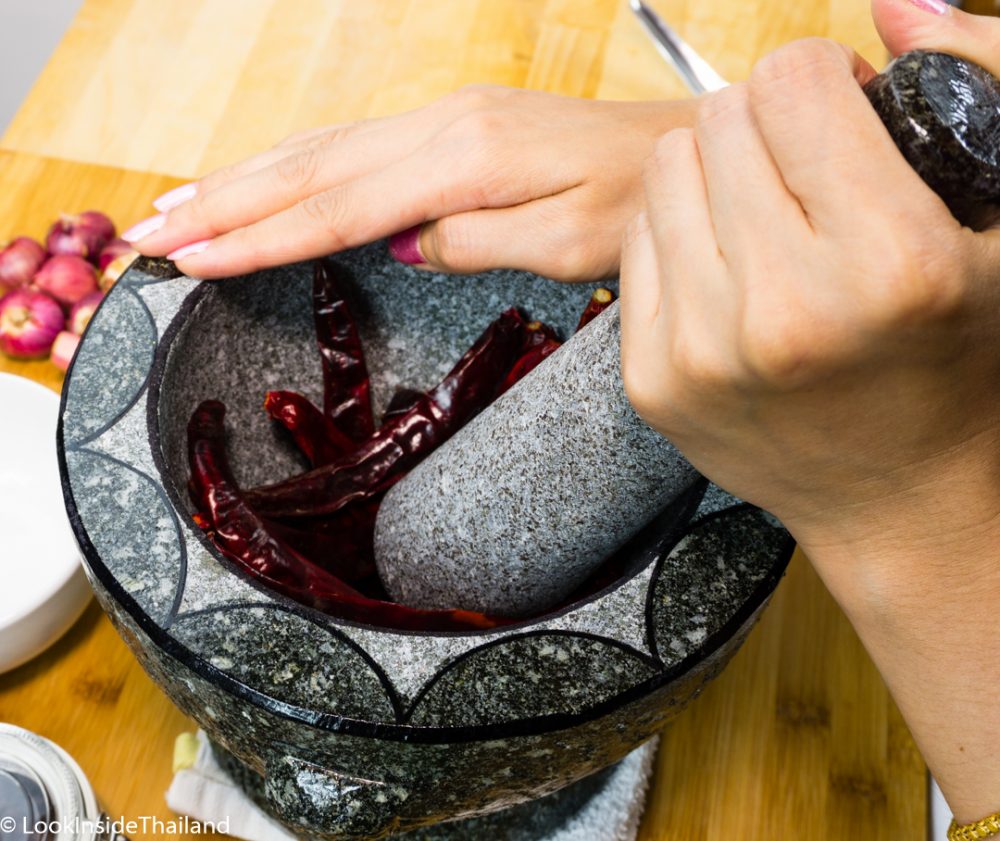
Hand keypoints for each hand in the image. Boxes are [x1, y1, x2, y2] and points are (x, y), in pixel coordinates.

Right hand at [124, 89, 693, 280]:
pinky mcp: (451, 124)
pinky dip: (296, 163)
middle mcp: (441, 126)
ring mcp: (443, 118)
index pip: (338, 207)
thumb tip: (399, 245)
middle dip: (223, 203)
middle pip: (310, 168)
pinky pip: (354, 142)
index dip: (260, 238)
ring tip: (181, 206)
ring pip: (322, 146)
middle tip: (149, 233)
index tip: (194, 260)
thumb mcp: (567, 242)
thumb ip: (475, 243)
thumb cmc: (636, 202)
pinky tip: (264, 178)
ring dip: (245, 177)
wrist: (680, 146)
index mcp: (464, 159)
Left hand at [620, 1, 999, 822]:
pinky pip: (636, 241)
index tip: (842, 118)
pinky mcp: (651, 380)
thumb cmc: (961, 361)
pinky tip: (728, 268)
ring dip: (717, 173)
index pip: (794, 83)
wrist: (896, 500)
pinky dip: (680, 235)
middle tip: (804, 174)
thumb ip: (977, 86)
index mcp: (890, 265)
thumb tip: (890, 0)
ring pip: (667, 171)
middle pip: (722, 119)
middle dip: (769, 126)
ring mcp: (702, 352)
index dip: (825, 82)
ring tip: (765, 218)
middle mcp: (783, 312)